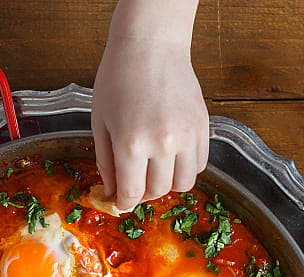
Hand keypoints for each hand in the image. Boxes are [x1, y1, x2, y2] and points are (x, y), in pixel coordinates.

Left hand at [92, 0, 207, 211]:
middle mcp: (163, 144)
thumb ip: (106, 161)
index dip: (124, 202)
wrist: (151, 46)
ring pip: (184, 184)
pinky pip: (200, 164)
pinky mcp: (202, 128)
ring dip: (168, 184)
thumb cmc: (119, 78)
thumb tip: (113, 192)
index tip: (121, 202)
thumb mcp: (100, 121)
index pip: (132, 193)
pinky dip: (186, 168)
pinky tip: (172, 156)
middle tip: (135, 182)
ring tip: (156, 170)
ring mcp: (187, 136)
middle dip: (144, 193)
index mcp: (131, 143)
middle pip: (158, 191)